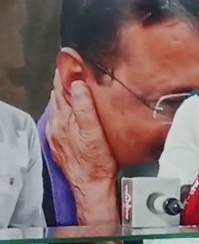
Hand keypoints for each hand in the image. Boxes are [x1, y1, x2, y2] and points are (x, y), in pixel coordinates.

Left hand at [46, 69, 118, 224]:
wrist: (92, 187)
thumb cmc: (98, 163)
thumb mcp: (94, 132)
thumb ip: (85, 108)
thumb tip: (78, 84)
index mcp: (64, 120)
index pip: (61, 88)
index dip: (65, 71)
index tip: (69, 57)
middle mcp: (57, 125)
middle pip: (58, 95)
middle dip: (64, 79)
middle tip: (72, 64)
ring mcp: (57, 134)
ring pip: (58, 106)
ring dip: (64, 92)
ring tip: (72, 80)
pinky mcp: (60, 142)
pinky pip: (60, 118)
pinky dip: (65, 107)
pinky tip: (72, 107)